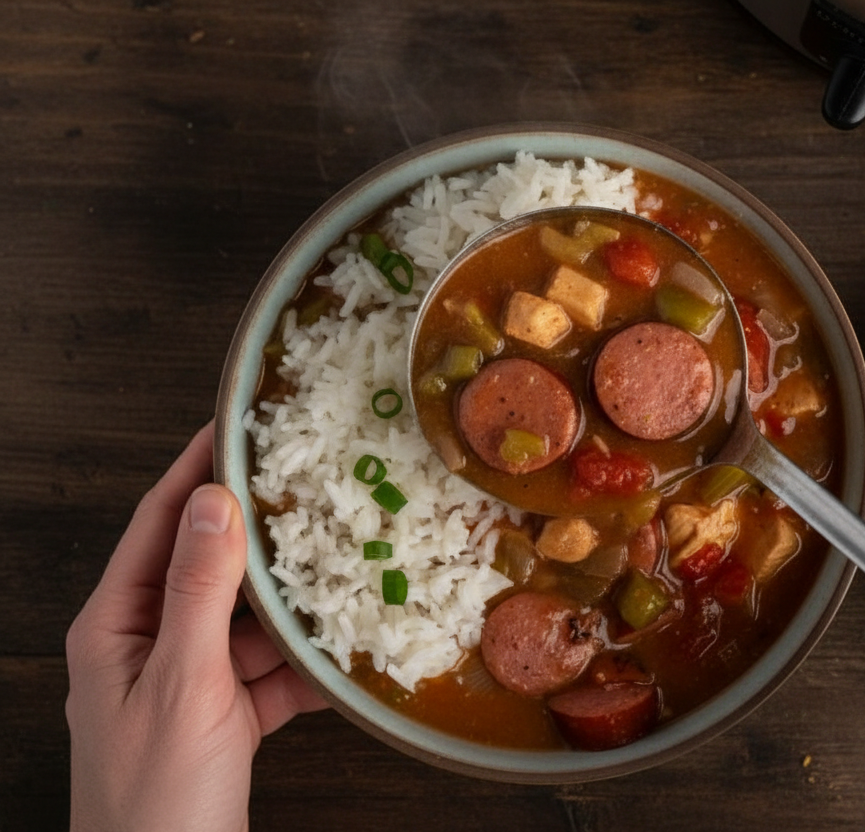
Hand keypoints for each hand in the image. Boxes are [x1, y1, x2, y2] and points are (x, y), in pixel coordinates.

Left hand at [66, 423, 326, 831]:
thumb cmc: (153, 803)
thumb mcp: (182, 686)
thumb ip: (199, 594)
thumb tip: (214, 502)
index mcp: (116, 627)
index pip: (160, 525)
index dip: (198, 470)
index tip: (238, 425)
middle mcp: (149, 646)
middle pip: (210, 568)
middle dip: (263, 533)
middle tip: (312, 488)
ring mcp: (188, 683)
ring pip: (249, 621)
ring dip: (295, 605)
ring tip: (344, 568)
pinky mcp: (224, 719)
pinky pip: (272, 674)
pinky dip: (308, 667)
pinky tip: (347, 656)